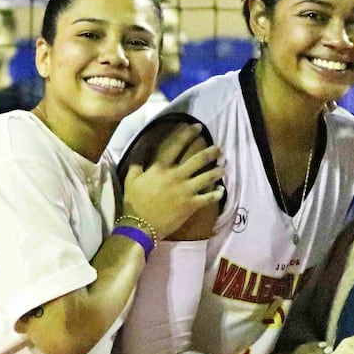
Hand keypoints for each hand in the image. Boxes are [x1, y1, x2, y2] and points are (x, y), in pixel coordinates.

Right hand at [122, 124, 223, 238]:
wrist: (140, 226)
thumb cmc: (134, 202)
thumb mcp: (131, 179)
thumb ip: (138, 163)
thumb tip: (143, 149)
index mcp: (161, 168)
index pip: (176, 146)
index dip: (188, 134)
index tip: (198, 127)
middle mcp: (176, 176)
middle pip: (198, 160)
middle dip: (210, 152)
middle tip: (218, 148)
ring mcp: (185, 191)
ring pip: (207, 177)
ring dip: (217, 171)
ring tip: (223, 167)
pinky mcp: (191, 205)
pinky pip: (209, 198)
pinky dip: (217, 194)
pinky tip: (221, 190)